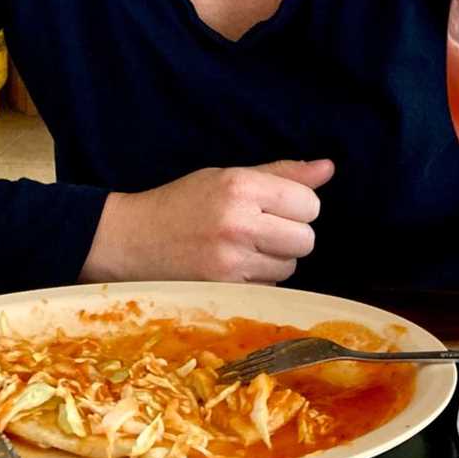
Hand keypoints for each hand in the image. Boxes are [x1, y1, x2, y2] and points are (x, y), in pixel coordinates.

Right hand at [79, 158, 332, 283]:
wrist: (129, 241)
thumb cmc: (181, 203)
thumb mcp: (226, 176)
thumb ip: (281, 174)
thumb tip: (329, 168)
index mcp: (240, 186)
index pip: (308, 203)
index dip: (299, 206)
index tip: (277, 207)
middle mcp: (238, 223)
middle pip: (306, 239)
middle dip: (291, 235)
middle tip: (262, 230)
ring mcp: (231, 261)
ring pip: (290, 266)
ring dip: (276, 259)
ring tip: (244, 248)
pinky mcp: (224, 290)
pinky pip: (269, 286)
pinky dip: (259, 278)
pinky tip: (233, 267)